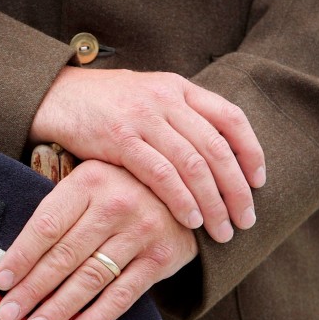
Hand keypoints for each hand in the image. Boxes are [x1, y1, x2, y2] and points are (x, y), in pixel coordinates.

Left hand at [0, 160, 197, 319]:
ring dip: (59, 308)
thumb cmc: (119, 191)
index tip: (0, 282)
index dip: (21, 256)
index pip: (46, 225)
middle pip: (65, 255)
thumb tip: (13, 260)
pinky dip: (98, 316)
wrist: (184, 191)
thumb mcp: (90, 184)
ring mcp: (140, 231)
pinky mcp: (160, 258)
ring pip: (91, 278)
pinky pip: (123, 293)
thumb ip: (59, 212)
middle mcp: (115, 204)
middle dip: (32, 289)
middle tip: (7, 315)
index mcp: (88, 182)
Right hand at [29, 66, 265, 242]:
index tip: (259, 183)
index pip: (231, 118)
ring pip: (193, 164)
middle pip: (217, 148)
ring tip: (221, 230)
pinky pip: (160, 173)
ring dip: (212, 202)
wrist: (59, 96)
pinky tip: (190, 220)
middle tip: (246, 220)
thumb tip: (213, 157)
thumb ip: (179, 118)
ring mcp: (144, 118)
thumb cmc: (106, 105)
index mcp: (180, 89)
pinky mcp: (120, 139)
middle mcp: (167, 100)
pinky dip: (180, 199)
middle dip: (236, 189)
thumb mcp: (149, 98)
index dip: (251, 152)